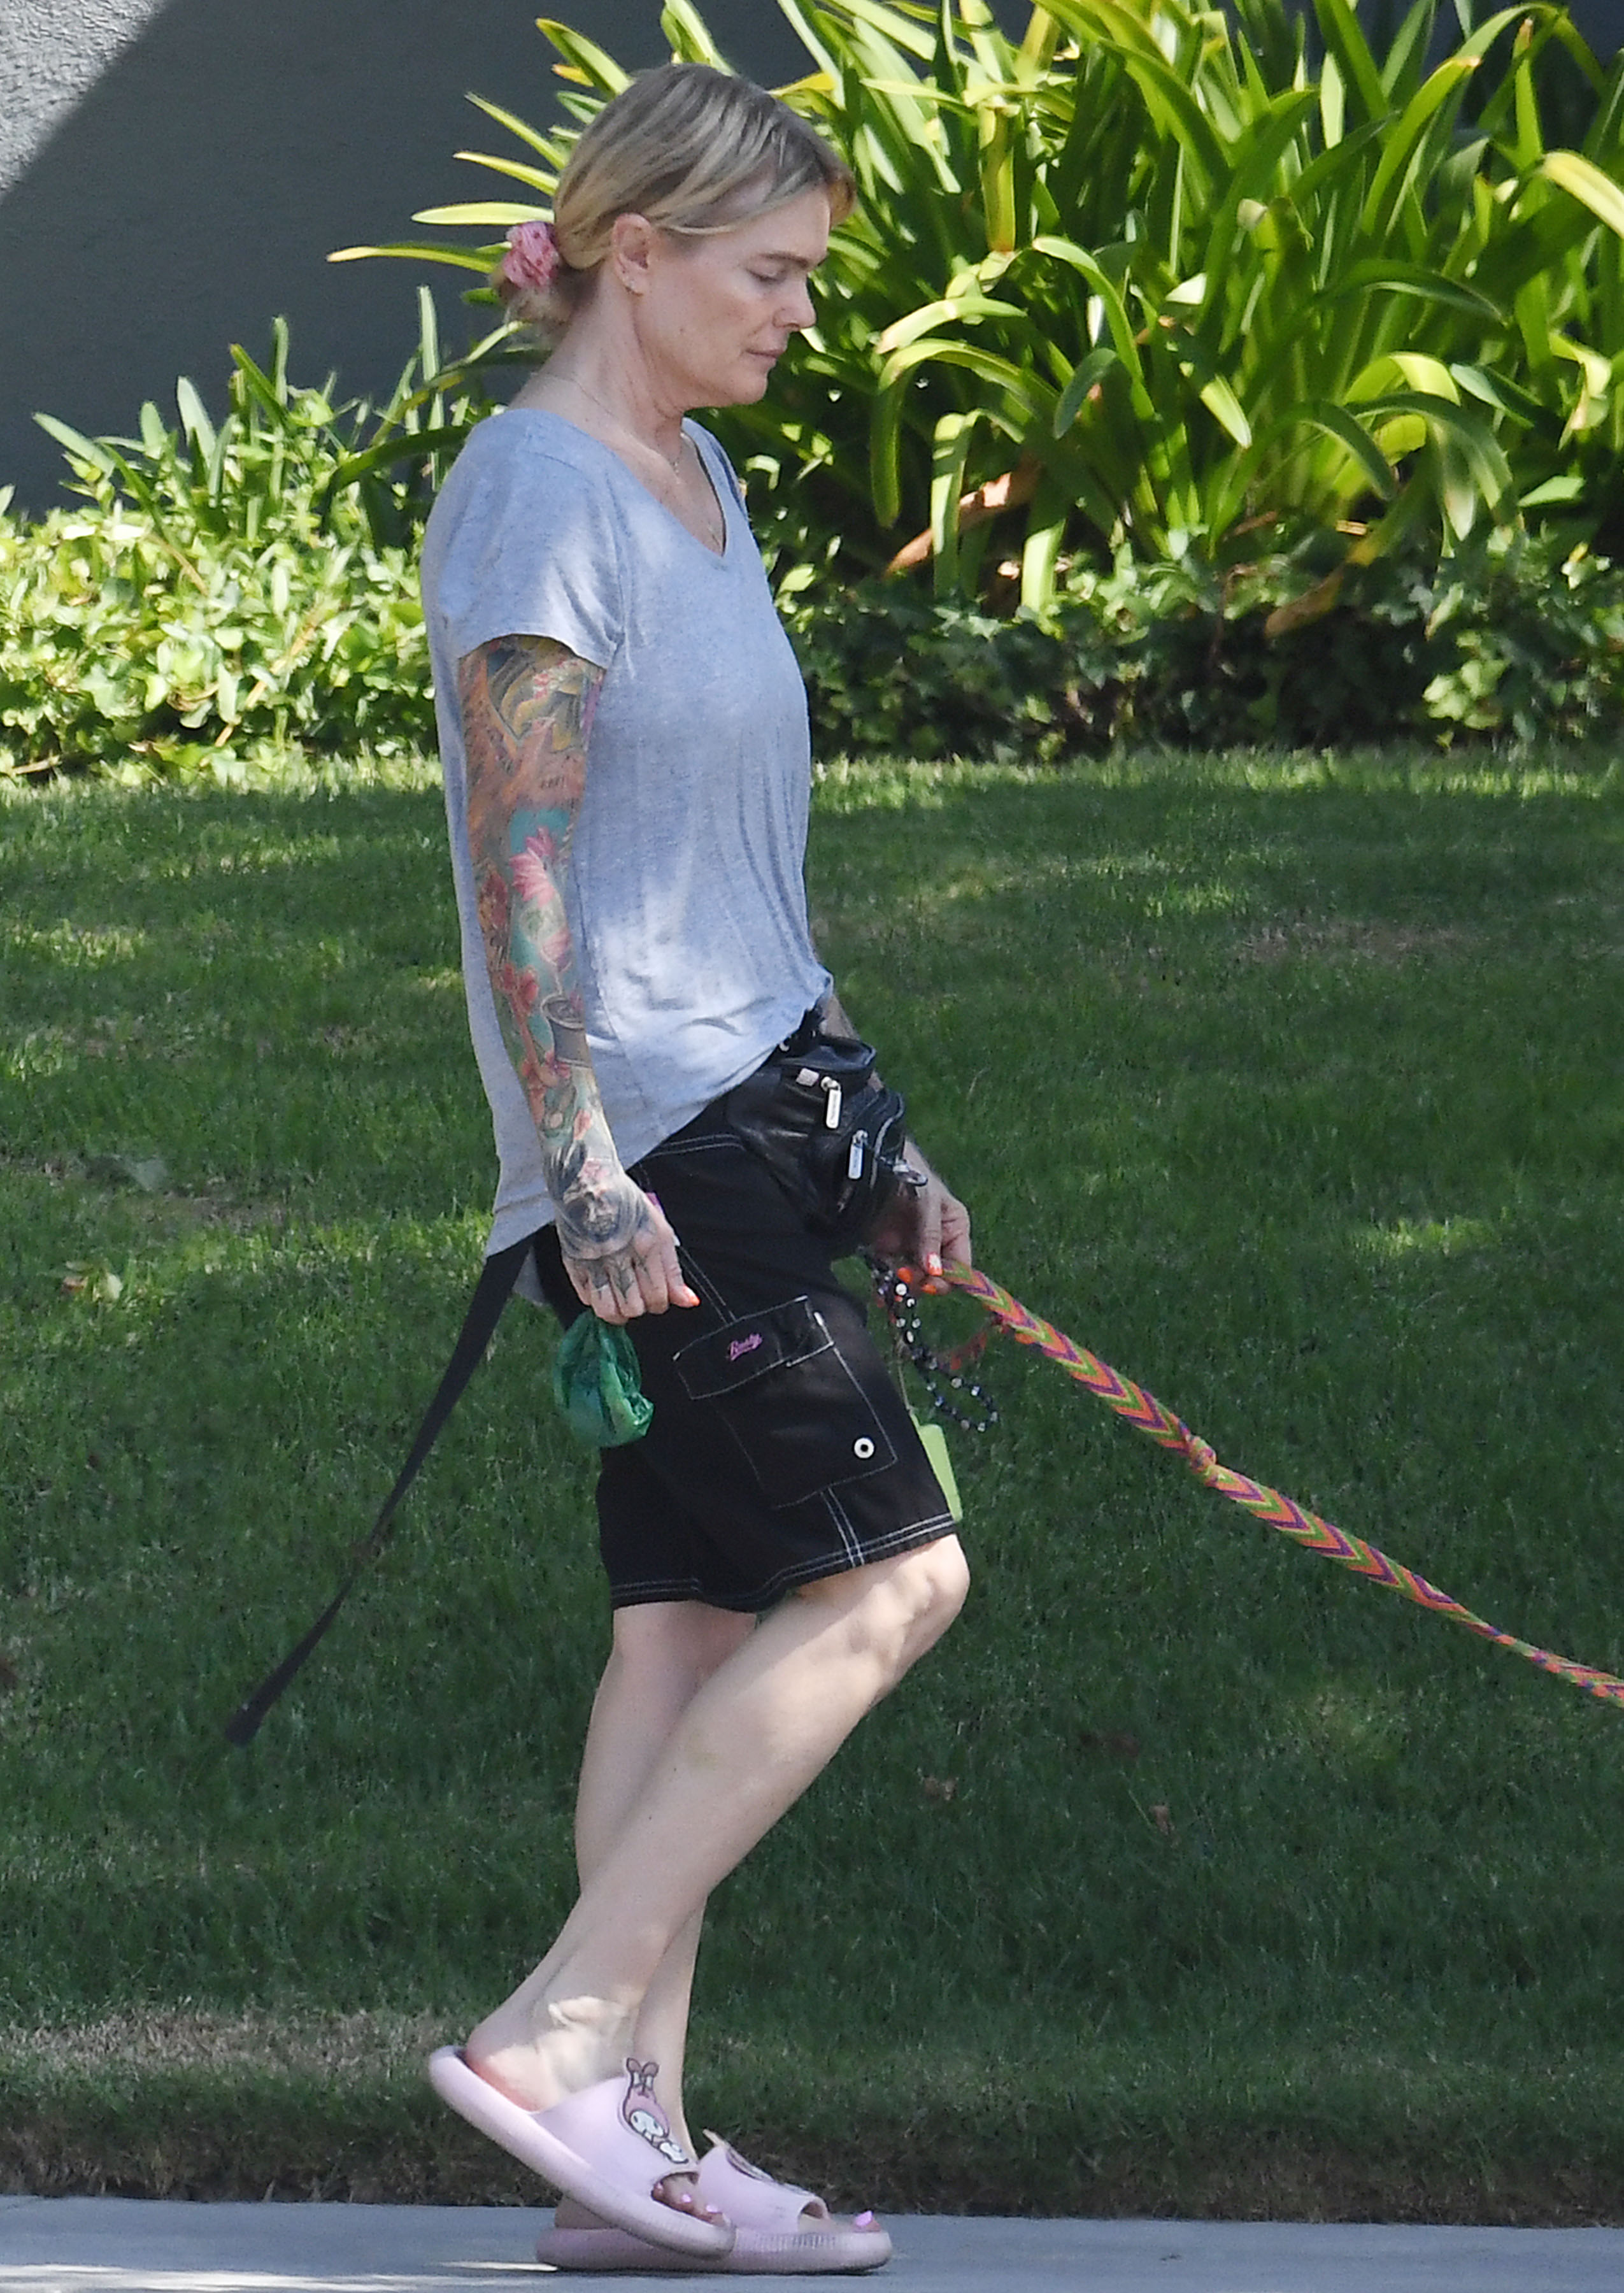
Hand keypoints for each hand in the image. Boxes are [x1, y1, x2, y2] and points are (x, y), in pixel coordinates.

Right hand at [557, 1172, 699, 1323]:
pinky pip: (587, 1299)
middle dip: (641, 1307)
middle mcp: (619, 1253)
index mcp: (646, 1243)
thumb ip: (673, 1270)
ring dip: (619, 1313)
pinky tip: (604, 1289)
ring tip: (622, 1302)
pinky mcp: (573, 1262)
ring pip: (608, 1310)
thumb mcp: (660, 1230)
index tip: (658, 1297)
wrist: (589, 1183)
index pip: (658, 1295)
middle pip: (634, 1307)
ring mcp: (593, 1259)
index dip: (660, 1303)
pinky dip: (597, 1301)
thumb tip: (688, 1302)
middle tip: (639, 1295)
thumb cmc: (627, 1204)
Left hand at [866, 1140, 971, 1280]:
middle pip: (936, 1276)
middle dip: (922, 1282)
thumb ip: (930, 1236)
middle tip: (904, 1279)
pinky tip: (879, 1295)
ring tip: (889, 1292)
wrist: (875, 1158)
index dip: (948, 1278)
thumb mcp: (927, 1201)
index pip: (961, 1265)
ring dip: (903, 1288)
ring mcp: (911, 1246)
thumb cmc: (911, 1172)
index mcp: (955, 1229)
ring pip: (913, 1279)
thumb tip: (934, 1272)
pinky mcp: (887, 1249)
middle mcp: (936, 1242)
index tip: (929, 1283)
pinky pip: (890, 1274)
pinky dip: (885, 1286)